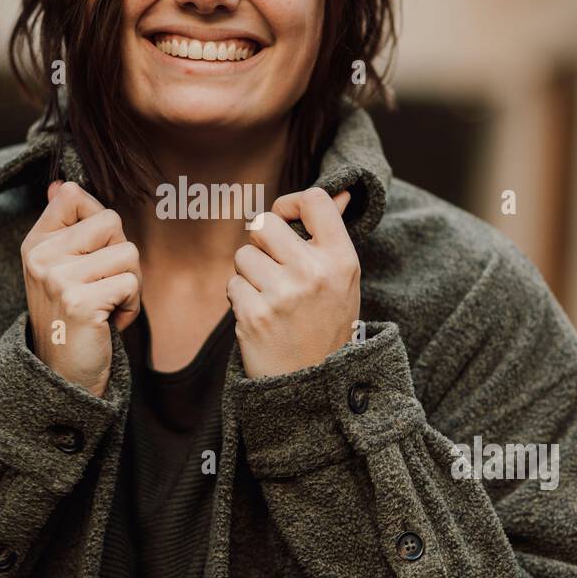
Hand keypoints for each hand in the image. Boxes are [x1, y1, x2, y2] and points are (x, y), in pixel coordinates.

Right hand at [21, 181, 141, 396]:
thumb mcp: (61, 269)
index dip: (98, 220)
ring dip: (130, 284)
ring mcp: (57, 278)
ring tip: (107, 306)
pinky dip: (131, 307)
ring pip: (128, 253)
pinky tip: (109, 322)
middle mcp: (41, 257)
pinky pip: (130, 283)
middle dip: (122, 256)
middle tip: (105, 287)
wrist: (64, 375)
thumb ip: (65, 226)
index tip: (92, 254)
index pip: (72, 195)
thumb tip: (61, 184)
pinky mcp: (78, 301)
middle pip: (111, 221)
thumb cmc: (73, 319)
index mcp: (36, 243)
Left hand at [226, 187, 359, 378]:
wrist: (314, 385)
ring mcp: (283, 294)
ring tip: (271, 298)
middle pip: (264, 224)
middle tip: (274, 267)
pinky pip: (232, 284)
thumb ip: (333, 236)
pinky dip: (240, 299)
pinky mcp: (254, 314)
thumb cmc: (327, 325)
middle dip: (261, 243)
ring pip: (243, 255)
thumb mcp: (344, 280)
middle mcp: (313, 273)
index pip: (313, 200)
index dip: (290, 203)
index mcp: (341, 260)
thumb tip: (341, 192)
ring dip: (250, 274)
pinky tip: (261, 316)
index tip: (287, 220)